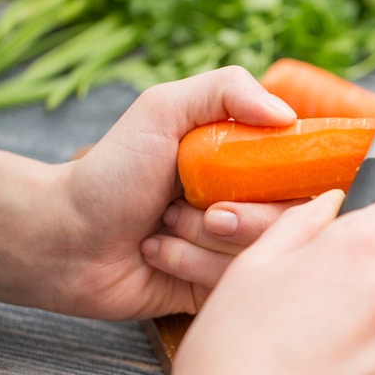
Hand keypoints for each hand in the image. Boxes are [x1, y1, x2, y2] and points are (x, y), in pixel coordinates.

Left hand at [0, 66, 298, 318]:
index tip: (261, 180)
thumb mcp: (164, 108)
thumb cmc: (113, 170)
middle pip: (292, 221)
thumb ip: (228, 89)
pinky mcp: (218, 286)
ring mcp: (236, 247)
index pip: (309, 175)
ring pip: (262, 253)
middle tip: (202, 207)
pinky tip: (158, 252)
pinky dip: (190, 265)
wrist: (65, 235)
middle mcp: (251, 203)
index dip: (295, 183)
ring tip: (166, 225)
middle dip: (241, 217)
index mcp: (251, 162)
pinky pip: (233, 282)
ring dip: (204, 239)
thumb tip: (287, 115)